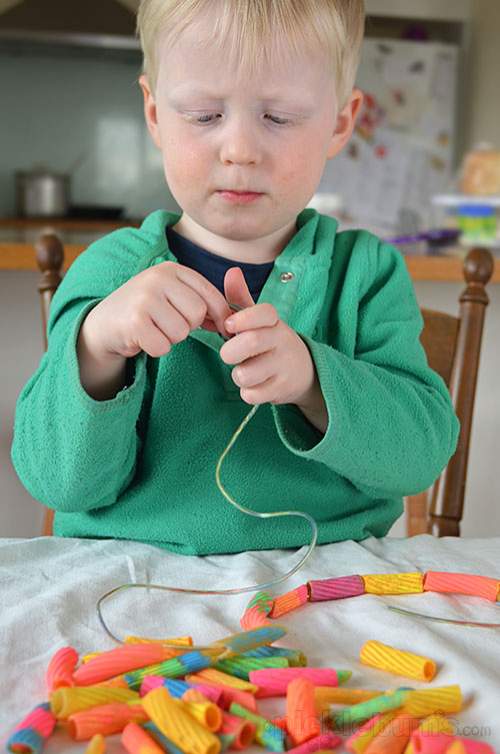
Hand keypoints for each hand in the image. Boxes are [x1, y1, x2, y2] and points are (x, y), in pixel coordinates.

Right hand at [81, 261, 233, 360]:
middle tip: (168, 324)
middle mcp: (158, 278)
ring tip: (154, 329)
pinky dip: (156, 348)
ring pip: (181, 332)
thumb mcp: (173, 297)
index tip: (220, 328)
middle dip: (188, 327)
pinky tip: (143, 338)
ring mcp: (144, 298)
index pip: (211, 295)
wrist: (103, 324)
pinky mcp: (134, 321)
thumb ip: (201, 303)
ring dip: (170, 339)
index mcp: (172, 269)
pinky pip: (163, 346)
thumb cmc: (146, 311)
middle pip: (198, 314)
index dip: (219, 316)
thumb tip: (232, 320)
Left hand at [219, 267, 315, 405]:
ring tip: (245, 371)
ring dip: (238, 375)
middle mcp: (282, 341)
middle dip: (230, 352)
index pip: (263, 312)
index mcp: (274, 321)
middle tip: (229, 355)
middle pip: (250, 343)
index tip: (229, 326)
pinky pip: (252, 394)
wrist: (304, 372)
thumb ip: (240, 299)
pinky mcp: (282, 389)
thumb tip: (231, 271)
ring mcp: (284, 366)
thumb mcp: (258, 320)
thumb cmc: (270, 342)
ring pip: (246, 373)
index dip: (242, 318)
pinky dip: (247, 392)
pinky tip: (256, 385)